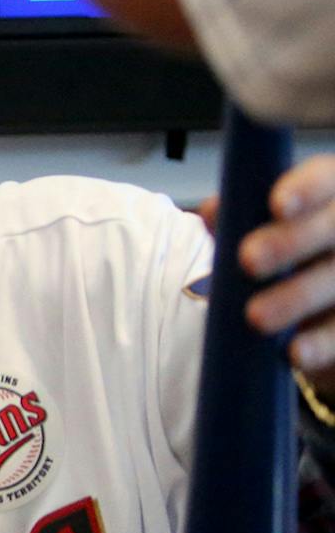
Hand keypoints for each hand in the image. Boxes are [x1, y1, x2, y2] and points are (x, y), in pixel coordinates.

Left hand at [240, 155, 334, 387]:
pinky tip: (295, 353)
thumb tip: (211, 211)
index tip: (276, 204)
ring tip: (255, 317)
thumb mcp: (267, 234)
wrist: (324, 314)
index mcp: (332, 196)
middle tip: (247, 259)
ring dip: (297, 297)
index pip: (326, 179)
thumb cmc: (290, 259)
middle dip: (290, 241)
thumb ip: (240, 220)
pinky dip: (322, 342)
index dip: (305, 188)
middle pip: (334, 228)